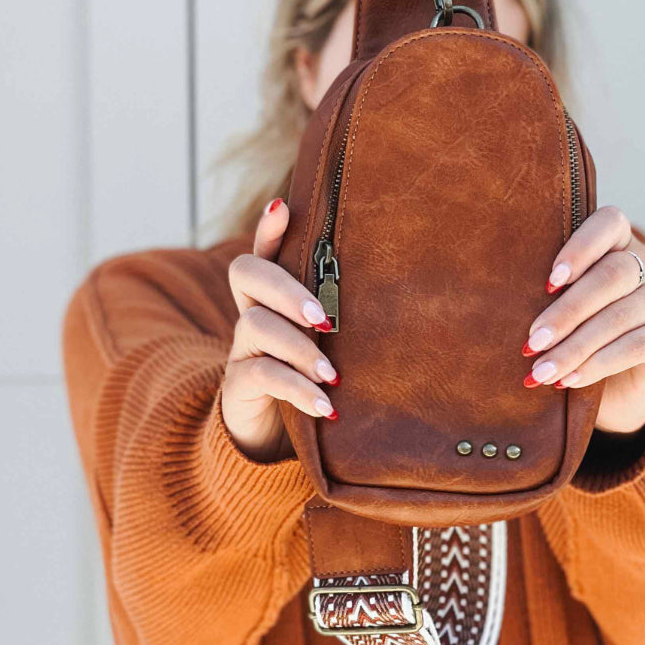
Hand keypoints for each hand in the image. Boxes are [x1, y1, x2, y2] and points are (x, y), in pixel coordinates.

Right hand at [222, 199, 339, 461]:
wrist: (274, 437)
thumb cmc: (315, 378)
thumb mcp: (334, 345)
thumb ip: (349, 316)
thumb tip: (405, 294)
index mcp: (275, 296)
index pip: (265, 250)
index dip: (269, 229)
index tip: (283, 207)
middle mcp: (253, 312)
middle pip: (248, 274)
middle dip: (286, 288)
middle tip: (323, 317)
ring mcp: (243, 347)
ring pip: (255, 325)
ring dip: (299, 348)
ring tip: (330, 374)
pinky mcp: (239, 384)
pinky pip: (260, 375)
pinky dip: (297, 390)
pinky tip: (326, 407)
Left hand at [521, 207, 644, 433]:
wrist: (617, 392)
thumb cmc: (578, 342)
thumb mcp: (561, 316)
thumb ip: (549, 298)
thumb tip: (506, 306)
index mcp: (619, 244)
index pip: (609, 224)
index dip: (580, 248)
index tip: (549, 282)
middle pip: (611, 276)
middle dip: (566, 312)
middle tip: (533, 342)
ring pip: (619, 315)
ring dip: (575, 346)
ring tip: (543, 369)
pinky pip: (637, 344)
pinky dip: (599, 363)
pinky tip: (571, 379)